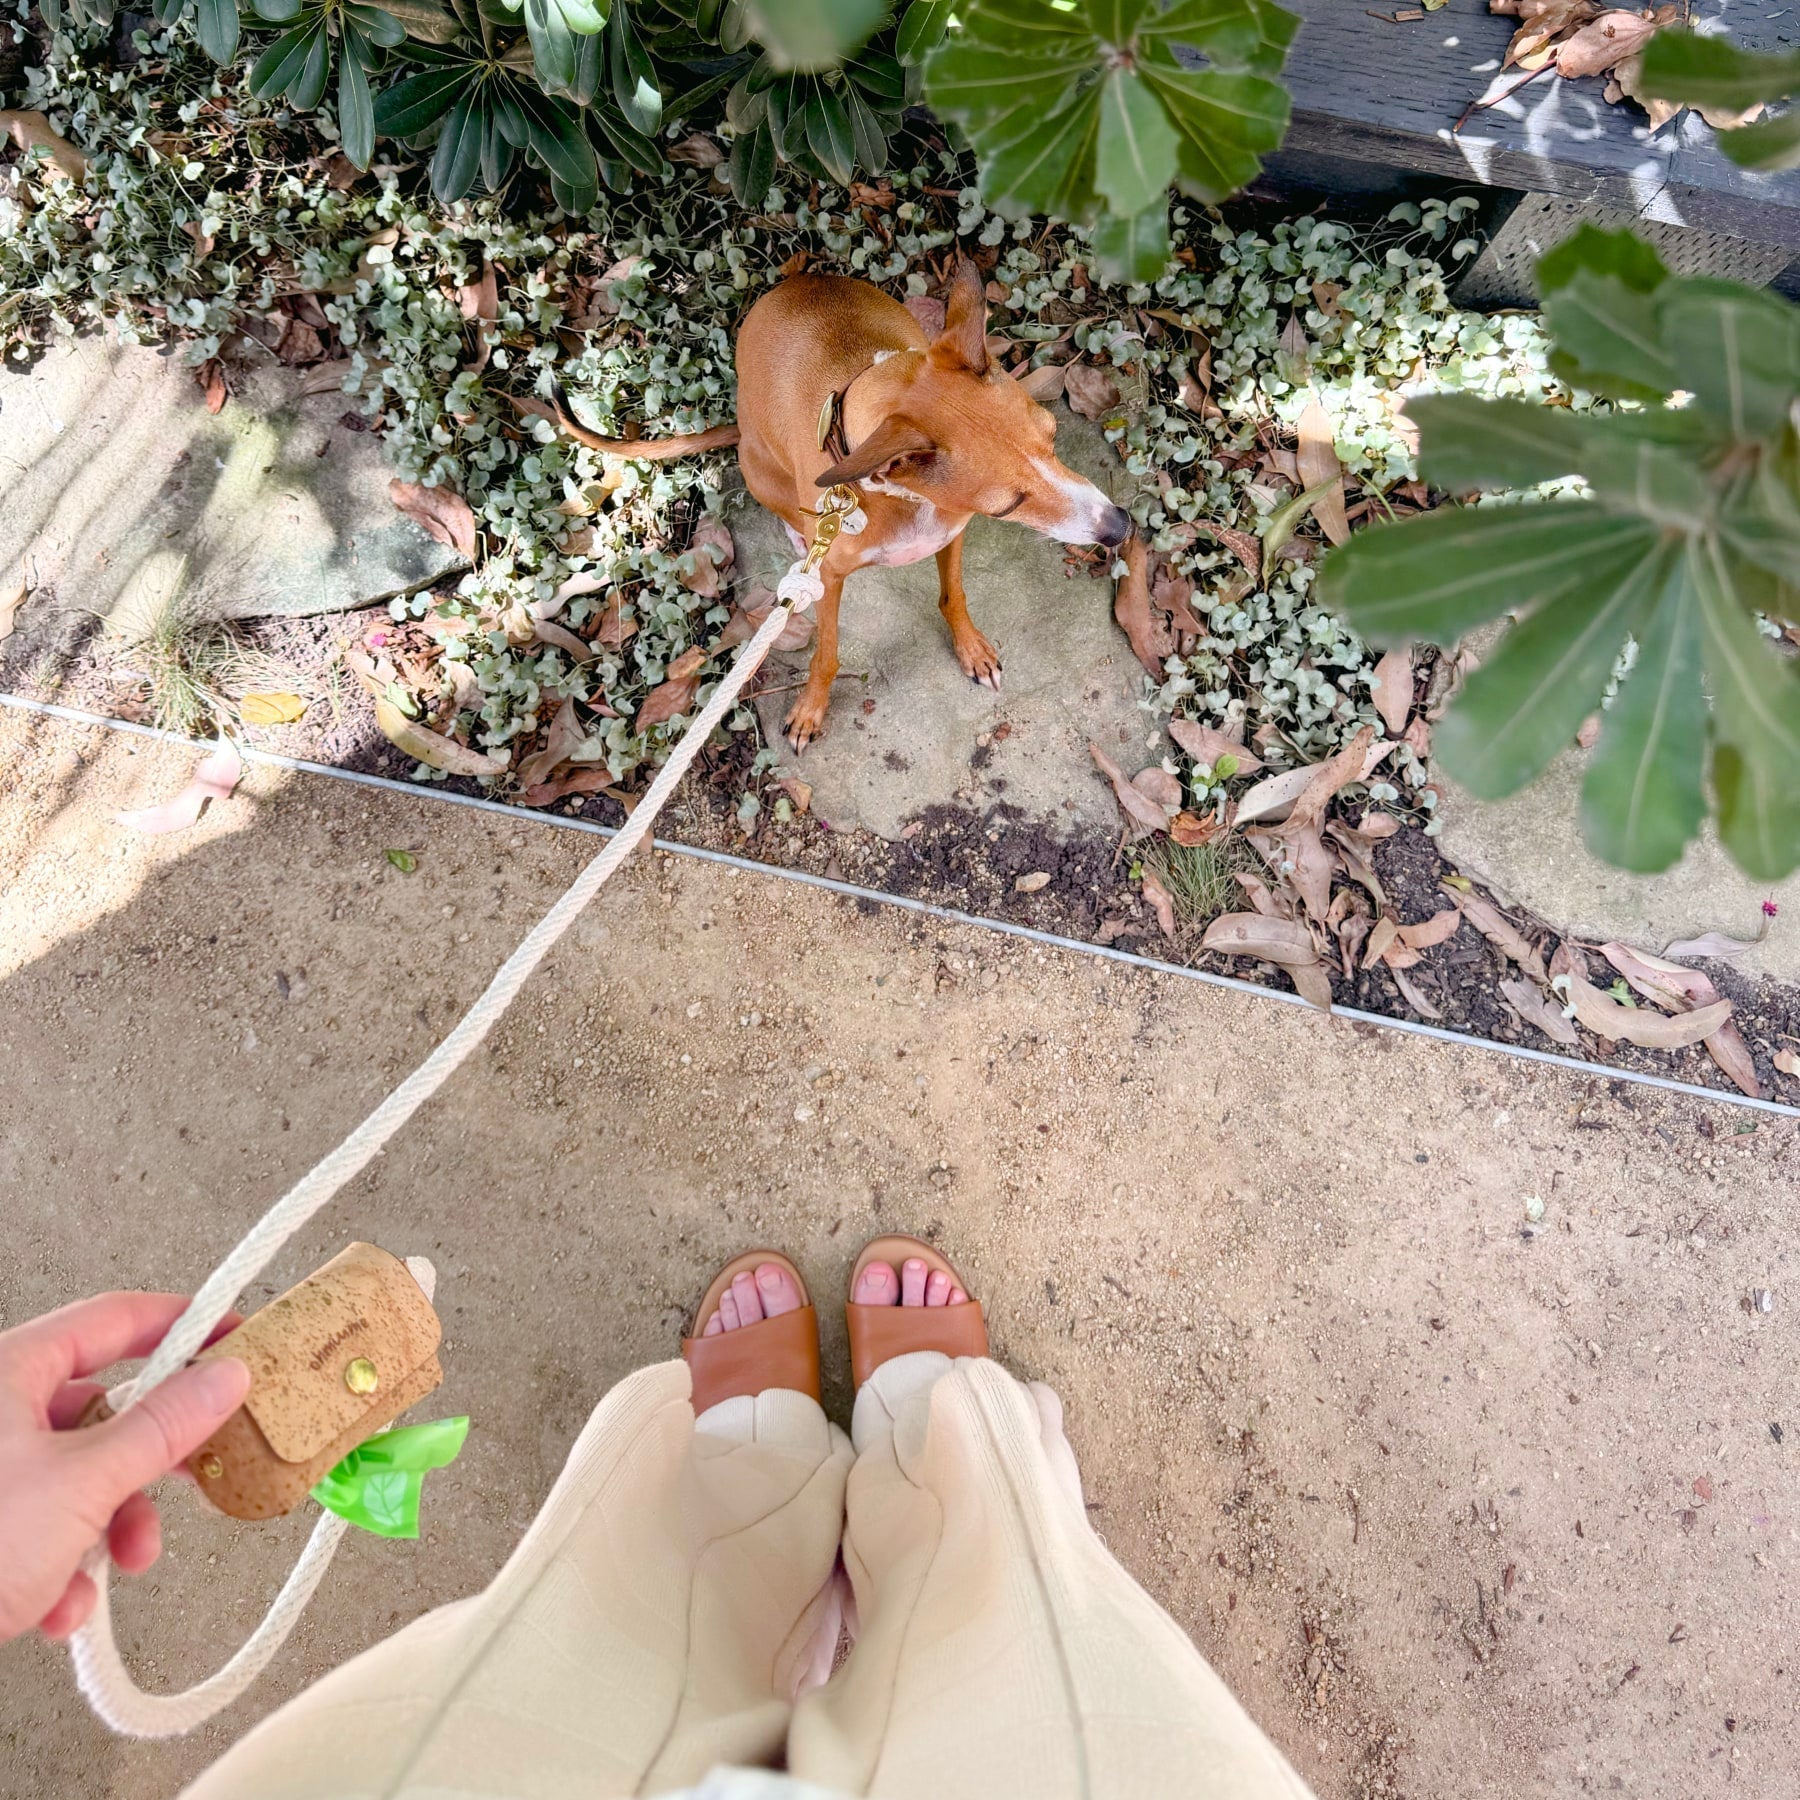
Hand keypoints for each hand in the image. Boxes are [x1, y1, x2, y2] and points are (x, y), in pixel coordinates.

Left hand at [0, 1294, 248, 1641]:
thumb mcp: (82, 1483)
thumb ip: (163, 1426)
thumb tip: (224, 1377)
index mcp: (9, 1372)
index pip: (116, 1318)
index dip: (183, 1323)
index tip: (233, 1337)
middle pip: (104, 1408)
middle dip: (148, 1458)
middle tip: (196, 1462)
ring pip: (79, 1475)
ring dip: (111, 1527)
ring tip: (120, 1561)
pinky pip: (45, 1524)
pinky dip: (64, 1565)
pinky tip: (56, 1604)